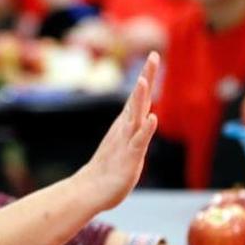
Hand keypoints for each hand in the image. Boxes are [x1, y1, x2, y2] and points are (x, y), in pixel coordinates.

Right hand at [74, 52, 158, 210]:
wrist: (91, 189)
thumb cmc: (109, 167)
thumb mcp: (125, 142)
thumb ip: (133, 128)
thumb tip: (142, 115)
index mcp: (126, 123)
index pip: (139, 95)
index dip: (146, 75)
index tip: (153, 55)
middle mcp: (126, 127)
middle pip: (138, 98)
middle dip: (146, 76)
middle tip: (153, 55)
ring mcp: (127, 141)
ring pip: (135, 116)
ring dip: (140, 98)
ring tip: (144, 80)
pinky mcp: (130, 157)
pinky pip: (139, 141)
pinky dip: (146, 129)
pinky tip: (152, 118)